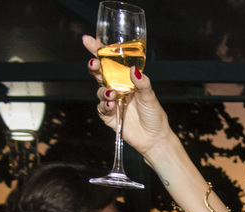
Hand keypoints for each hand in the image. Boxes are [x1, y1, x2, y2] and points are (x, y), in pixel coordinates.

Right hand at [84, 35, 169, 156]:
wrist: (155, 138)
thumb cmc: (154, 116)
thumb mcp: (150, 97)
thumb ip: (143, 83)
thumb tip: (133, 69)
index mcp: (126, 81)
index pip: (111, 63)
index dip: (99, 51)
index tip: (89, 41)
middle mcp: (117, 89)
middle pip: (100, 74)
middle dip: (94, 66)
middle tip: (94, 64)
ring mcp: (112, 102)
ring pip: (100, 91)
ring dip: (103, 91)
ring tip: (112, 94)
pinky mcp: (109, 116)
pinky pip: (102, 108)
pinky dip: (105, 105)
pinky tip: (112, 105)